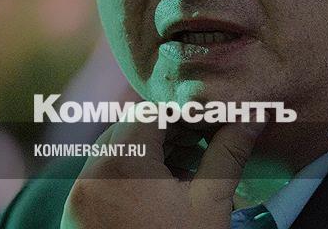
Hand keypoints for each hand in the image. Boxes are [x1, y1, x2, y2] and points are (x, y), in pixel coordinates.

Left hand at [61, 120, 266, 228]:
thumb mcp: (210, 203)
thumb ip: (229, 153)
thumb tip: (251, 117)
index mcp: (122, 161)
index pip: (153, 111)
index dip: (186, 113)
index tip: (211, 124)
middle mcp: (91, 173)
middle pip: (131, 128)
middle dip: (168, 132)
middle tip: (203, 145)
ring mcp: (79, 196)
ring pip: (115, 151)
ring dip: (150, 152)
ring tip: (186, 172)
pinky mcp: (77, 215)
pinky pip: (103, 177)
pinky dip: (130, 175)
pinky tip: (161, 193)